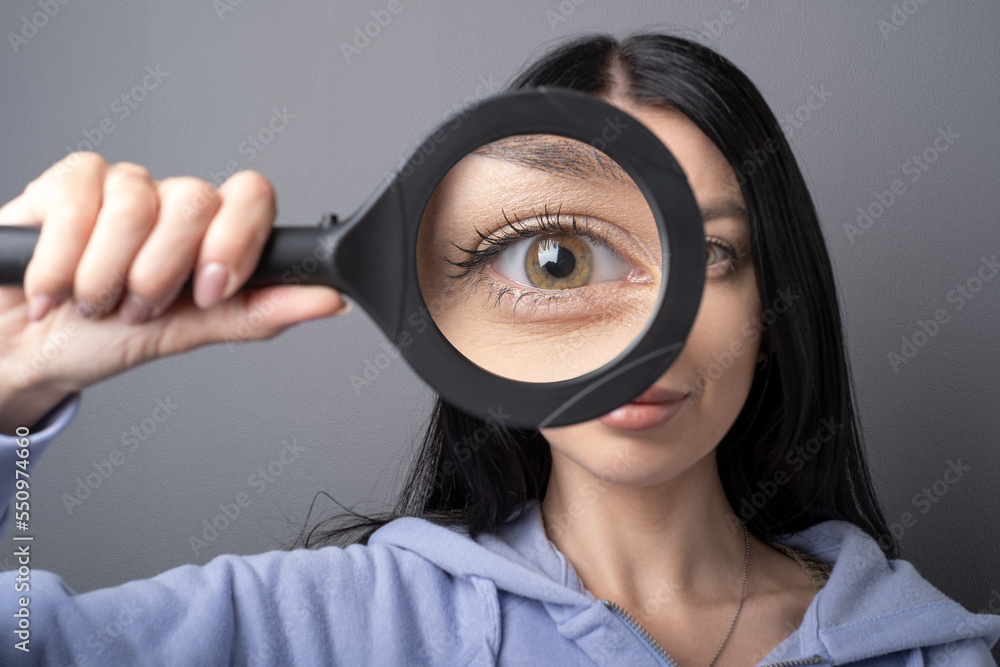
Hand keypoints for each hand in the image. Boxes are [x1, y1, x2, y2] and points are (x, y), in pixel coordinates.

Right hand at [0, 152, 347, 433]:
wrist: (26, 349)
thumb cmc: (107, 338)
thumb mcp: (188, 332)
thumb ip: (258, 312)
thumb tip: (330, 299)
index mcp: (212, 235)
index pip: (252, 196)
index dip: (236, 239)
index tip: (212, 289)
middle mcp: (173, 204)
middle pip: (196, 200)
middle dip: (162, 271)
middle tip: (138, 307)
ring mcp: (123, 186)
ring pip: (136, 204)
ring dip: (107, 274)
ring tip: (94, 300)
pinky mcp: (68, 180)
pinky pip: (78, 201)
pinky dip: (61, 260)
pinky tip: (53, 285)